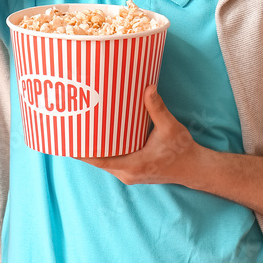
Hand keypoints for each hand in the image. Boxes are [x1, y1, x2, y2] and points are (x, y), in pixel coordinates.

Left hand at [77, 85, 202, 184]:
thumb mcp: (170, 128)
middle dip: (85, 145)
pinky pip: (113, 161)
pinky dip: (105, 150)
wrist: (194, 168)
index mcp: (132, 166)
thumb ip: (157, 109)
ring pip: (105, 161)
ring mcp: (129, 174)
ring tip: (83, 130)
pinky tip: (100, 137)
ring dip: (95, 148)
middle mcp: (127, 173)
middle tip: (73, 126)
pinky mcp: (132, 171)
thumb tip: (148, 88)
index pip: (99, 160)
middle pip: (98, 160)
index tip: (68, 140)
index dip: (81, 151)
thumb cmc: (182, 150)